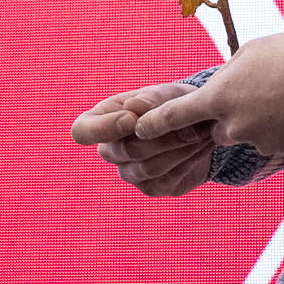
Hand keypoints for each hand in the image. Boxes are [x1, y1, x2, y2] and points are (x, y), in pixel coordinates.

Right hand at [71, 81, 214, 196]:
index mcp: (102, 121)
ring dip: (178, 148)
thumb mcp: (166, 94)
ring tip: (201, 131)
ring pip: (148, 168)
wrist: (199, 126)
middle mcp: (111, 151)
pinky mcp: (152, 188)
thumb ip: (151, 99)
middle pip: (125, 151)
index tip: (131, 119)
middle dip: (160, 136)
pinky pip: (167, 180)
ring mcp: (129, 173)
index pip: (81, 131)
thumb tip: (132, 107)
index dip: (102, 129)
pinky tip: (202, 146)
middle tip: (189, 120)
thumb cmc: (173, 104)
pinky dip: (188, 161)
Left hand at [134, 31, 283, 158]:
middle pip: (219, 132)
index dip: (155, 123)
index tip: (138, 129)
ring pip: (251, 137)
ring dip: (262, 123)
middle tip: (256, 95)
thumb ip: (228, 77)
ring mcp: (260, 141)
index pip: (176, 115)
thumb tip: (224, 88)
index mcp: (219, 97)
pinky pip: (277, 142)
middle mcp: (234, 125)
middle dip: (231, 119)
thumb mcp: (248, 53)